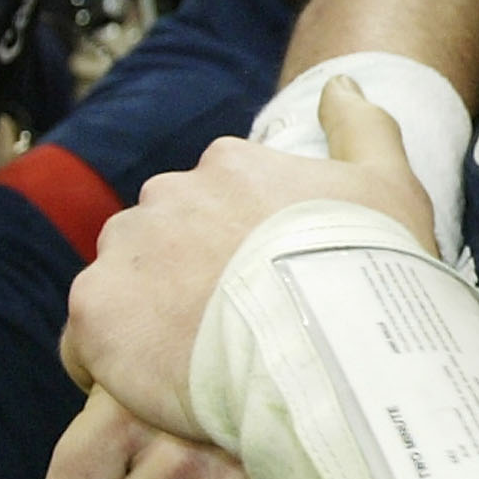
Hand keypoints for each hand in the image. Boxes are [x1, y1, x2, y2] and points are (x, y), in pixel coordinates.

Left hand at [60, 78, 442, 439]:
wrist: (334, 349)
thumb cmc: (372, 271)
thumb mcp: (391, 185)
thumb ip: (363, 125)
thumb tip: (339, 84)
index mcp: (229, 165)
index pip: (213, 203)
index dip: (237, 254)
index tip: (266, 295)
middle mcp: (166, 194)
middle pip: (161, 242)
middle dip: (186, 282)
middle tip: (234, 338)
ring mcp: (125, 252)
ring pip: (124, 287)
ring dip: (148, 321)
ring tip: (198, 371)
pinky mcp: (95, 311)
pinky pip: (87, 345)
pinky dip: (113, 367)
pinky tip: (158, 394)